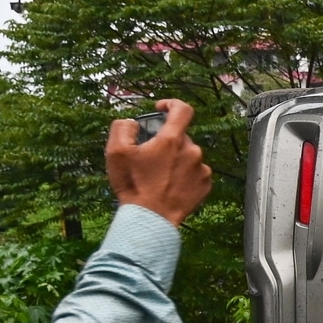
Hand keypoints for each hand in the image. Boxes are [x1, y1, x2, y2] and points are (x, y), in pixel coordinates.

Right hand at [106, 99, 212, 226]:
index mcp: (172, 140)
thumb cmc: (134, 185)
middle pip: (180, 136)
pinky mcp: (205, 185)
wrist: (151, 218)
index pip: (183, 110)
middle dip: (166, 141)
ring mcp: (201, 169)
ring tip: (159, 175)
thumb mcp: (116, 152)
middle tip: (149, 156)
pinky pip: (195, 172)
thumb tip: (133, 123)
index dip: (172, 104)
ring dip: (175, 159)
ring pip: (188, 155)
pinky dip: (184, 174)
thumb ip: (123, 127)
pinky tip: (170, 185)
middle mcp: (192, 151)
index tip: (161, 108)